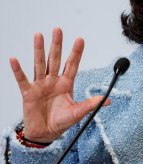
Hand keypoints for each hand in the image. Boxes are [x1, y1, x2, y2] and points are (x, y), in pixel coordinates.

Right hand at [9, 27, 109, 142]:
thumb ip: (90, 104)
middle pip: (55, 59)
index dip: (76, 52)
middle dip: (57, 44)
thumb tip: (108, 101)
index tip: (80, 39)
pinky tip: (14, 59)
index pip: (72, 64)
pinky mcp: (28, 93)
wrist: (45, 133)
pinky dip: (18, 70)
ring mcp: (40, 85)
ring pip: (40, 64)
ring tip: (39, 35)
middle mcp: (53, 81)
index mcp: (66, 84)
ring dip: (39, 50)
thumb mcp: (77, 113)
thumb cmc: (61, 122)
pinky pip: (22, 79)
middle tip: (58, 29)